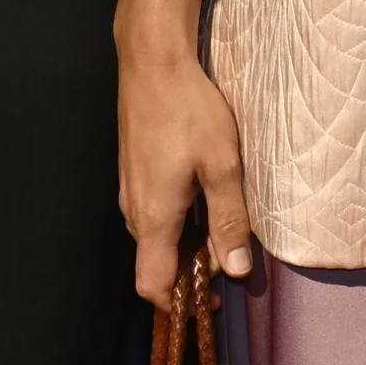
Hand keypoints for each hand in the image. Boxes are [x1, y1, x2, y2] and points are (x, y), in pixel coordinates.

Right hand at [116, 0, 255, 307]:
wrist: (153, 60)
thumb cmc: (189, 110)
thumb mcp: (222, 165)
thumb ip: (229, 219)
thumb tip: (234, 269)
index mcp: (153, 216)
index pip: (152, 284)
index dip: (177, 304)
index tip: (208, 304)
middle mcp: (134, 208)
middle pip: (154, 262)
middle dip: (187, 274)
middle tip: (226, 265)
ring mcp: (131, 187)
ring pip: (154, 235)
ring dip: (183, 244)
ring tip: (220, 232)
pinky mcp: (135, 168)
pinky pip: (152, 211)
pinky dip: (176, 220)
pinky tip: (203, 199)